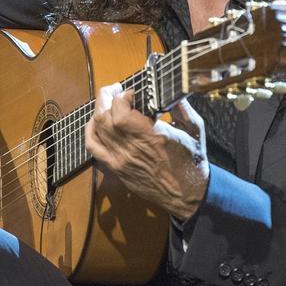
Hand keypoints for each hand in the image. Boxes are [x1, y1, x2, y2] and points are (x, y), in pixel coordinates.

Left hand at [84, 83, 209, 220]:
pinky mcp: (115, 168)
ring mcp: (120, 159)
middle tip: (116, 89)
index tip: (134, 92)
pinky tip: (95, 122)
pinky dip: (90, 131)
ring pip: (97, 128)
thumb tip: (171, 91)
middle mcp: (131, 147)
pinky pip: (93, 147)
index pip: (122, 108)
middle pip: (104, 115)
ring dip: (99, 111)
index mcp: (151, 136)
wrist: (186, 195)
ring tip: (108, 103)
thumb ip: (182, 107)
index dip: (124, 95)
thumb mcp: (195, 130)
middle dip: (107, 97)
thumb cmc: (192, 162)